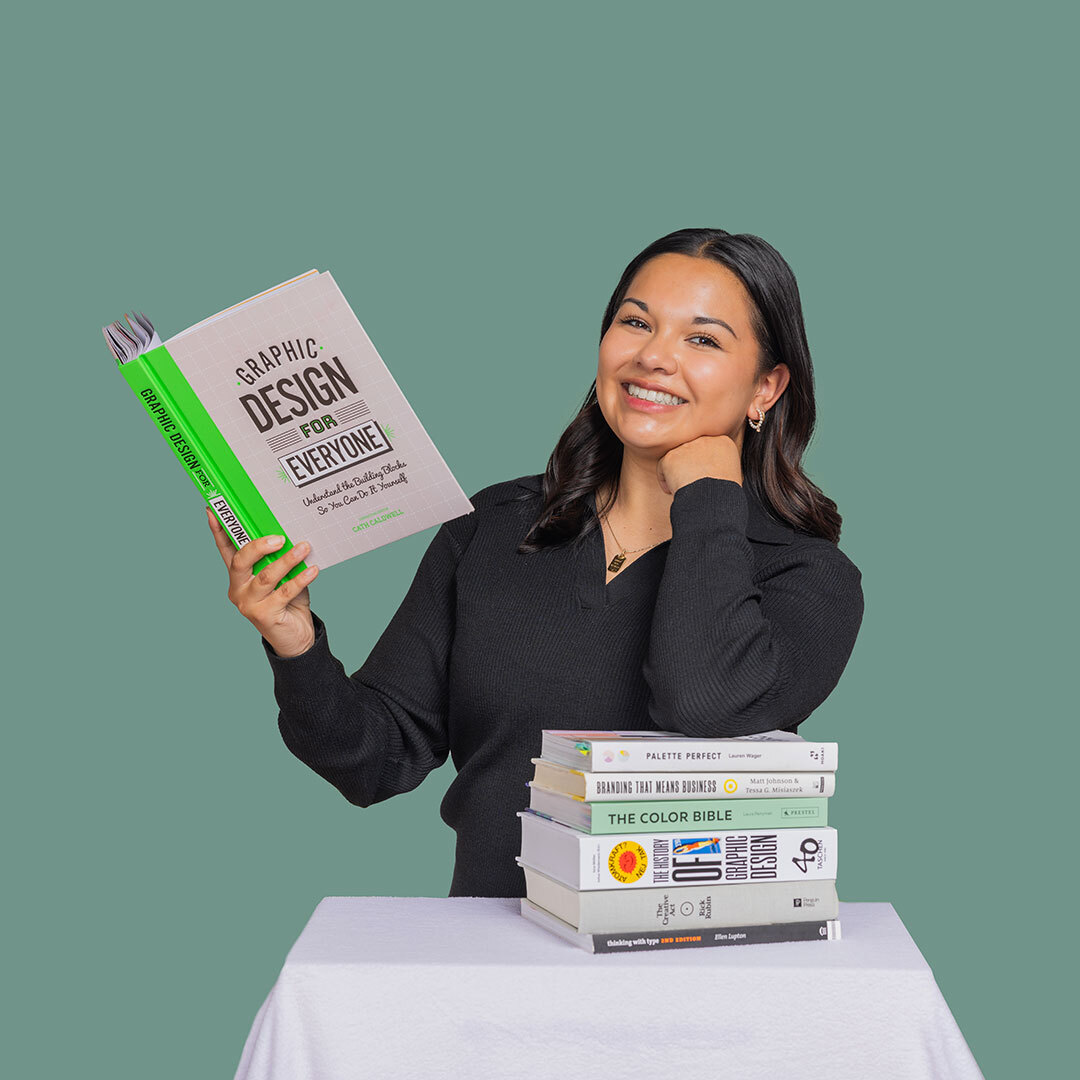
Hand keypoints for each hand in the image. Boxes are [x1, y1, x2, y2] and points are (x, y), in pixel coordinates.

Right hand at [207, 507, 319, 657]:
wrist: (296, 636)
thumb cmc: (288, 601)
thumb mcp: (281, 576)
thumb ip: (278, 559)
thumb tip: (289, 533)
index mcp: (238, 576)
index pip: (225, 549)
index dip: (219, 530)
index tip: (213, 510)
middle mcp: (238, 589)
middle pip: (240, 562)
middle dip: (258, 546)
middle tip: (279, 537)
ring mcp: (249, 603)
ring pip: (265, 576)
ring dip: (286, 560)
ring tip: (304, 548)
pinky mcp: (264, 616)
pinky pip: (284, 592)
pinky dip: (300, 579)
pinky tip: (312, 570)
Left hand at [656, 435, 741, 495]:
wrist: (713, 498)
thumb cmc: (725, 493)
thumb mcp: (732, 474)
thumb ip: (720, 466)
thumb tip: (711, 472)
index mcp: (724, 443)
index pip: (709, 450)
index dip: (704, 466)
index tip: (704, 479)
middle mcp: (705, 440)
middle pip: (691, 452)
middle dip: (690, 467)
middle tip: (692, 484)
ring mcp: (687, 446)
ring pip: (677, 458)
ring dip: (678, 473)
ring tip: (684, 489)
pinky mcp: (671, 456)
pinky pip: (662, 467)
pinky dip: (665, 480)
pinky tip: (672, 491)